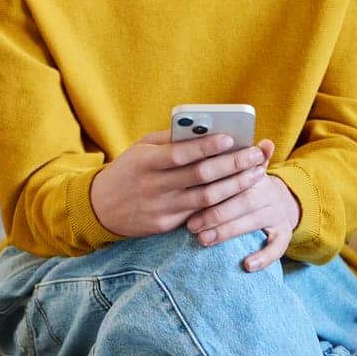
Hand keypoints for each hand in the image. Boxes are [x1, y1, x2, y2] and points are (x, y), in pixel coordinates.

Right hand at [91, 128, 272, 239]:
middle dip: (233, 164)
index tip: (232, 137)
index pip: (181, 153)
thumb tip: (204, 130)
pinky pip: (199, 214)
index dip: (207, 146)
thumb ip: (169, 140)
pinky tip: (239, 194)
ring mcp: (161, 208)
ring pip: (207, 198)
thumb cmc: (127, 170)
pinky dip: (222, 204)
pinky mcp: (165, 225)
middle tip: (256, 155)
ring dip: (235, 186)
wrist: (99, 208)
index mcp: (146, 161)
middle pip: (201, 176)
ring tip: (256, 173)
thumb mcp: (140, 148)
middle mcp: (154, 186)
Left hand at [186, 138, 300, 272]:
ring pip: (254, 222)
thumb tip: (247, 139)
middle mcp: (269, 193)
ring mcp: (278, 214)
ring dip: (228, 232)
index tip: (192, 196)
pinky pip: (278, 247)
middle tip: (191, 225)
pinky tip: (247, 266)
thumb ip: (233, 156)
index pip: (237, 178)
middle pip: (243, 201)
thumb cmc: (247, 183)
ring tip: (204, 240)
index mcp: (256, 174)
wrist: (279, 199)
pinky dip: (264, 257)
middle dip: (215, 213)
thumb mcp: (242, 167)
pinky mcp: (285, 233)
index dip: (215, 187)